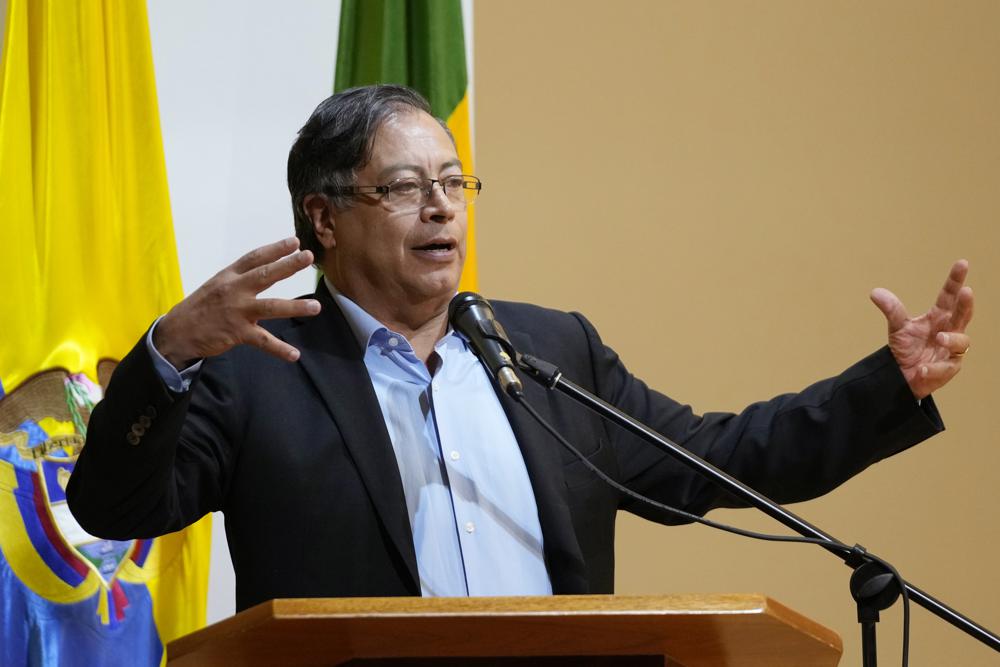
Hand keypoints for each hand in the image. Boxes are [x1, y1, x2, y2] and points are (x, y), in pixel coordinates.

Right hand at [154, 237, 320, 367]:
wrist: (177, 332)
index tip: (294, 241)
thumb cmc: (202, 307)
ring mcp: (236, 311)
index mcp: (229, 276)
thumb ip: (241, 279)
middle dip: (288, 266)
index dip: (275, 249)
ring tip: (316, 307)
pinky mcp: (237, 333)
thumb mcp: (217, 286)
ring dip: (295, 307)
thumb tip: (266, 269)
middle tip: (307, 257)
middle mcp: (234, 290)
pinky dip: (279, 349)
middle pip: (265, 275)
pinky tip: (294, 354)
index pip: (254, 258)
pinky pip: (263, 341)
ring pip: (270, 307)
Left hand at [870, 260, 973, 399]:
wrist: (901, 375)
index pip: (949, 296)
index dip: (956, 280)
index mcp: (939, 317)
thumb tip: (875, 292)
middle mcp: (950, 330)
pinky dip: (933, 368)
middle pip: (963, 315)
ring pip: (961, 342)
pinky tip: (922, 368)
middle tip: (966, 292)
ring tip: (939, 338)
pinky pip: (945, 368)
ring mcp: (951, 350)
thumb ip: (892, 310)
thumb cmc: (906, 348)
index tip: (962, 263)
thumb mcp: (898, 327)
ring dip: (952, 338)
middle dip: (966, 304)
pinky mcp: (948, 369)